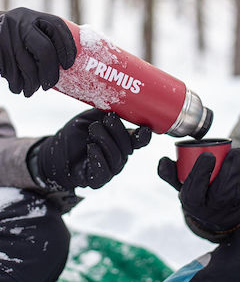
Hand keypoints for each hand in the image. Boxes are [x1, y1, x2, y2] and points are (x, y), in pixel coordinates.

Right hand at [0, 7, 76, 96]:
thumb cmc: (16, 41)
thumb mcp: (31, 35)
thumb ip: (47, 43)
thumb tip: (71, 67)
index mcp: (36, 17)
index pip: (58, 28)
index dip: (67, 48)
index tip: (68, 66)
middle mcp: (21, 21)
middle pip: (45, 50)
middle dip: (49, 72)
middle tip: (48, 86)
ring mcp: (5, 32)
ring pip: (26, 64)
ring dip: (30, 83)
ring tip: (30, 91)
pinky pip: (10, 69)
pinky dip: (16, 82)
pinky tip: (17, 87)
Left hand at [32, 108, 150, 189]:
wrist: (53, 152)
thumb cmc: (76, 134)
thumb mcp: (91, 117)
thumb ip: (106, 111)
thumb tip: (119, 101)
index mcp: (122, 141)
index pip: (139, 140)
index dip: (144, 136)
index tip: (144, 128)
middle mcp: (119, 156)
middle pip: (128, 147)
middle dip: (118, 131)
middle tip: (106, 119)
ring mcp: (109, 169)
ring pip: (116, 158)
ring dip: (105, 141)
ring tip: (93, 129)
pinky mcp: (96, 180)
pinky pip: (103, 173)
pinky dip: (98, 158)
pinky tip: (91, 147)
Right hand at [158, 148, 239, 232]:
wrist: (215, 217)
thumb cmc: (197, 193)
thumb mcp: (182, 184)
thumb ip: (171, 172)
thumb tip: (163, 160)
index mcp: (191, 202)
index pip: (194, 188)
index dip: (201, 171)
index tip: (208, 155)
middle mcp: (209, 212)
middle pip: (222, 191)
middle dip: (231, 169)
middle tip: (235, 151)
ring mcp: (228, 214)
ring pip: (236, 189)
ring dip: (239, 170)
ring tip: (236, 157)